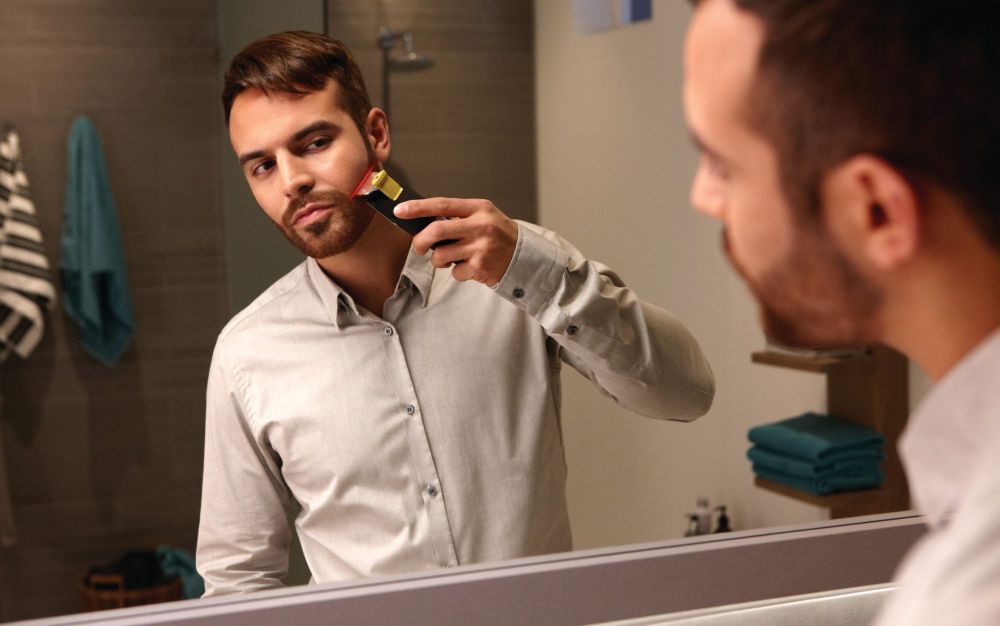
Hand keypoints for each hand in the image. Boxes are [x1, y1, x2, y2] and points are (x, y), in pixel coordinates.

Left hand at [395, 198, 518, 286]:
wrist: (525, 256)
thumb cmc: (499, 235)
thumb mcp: (483, 216)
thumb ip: (459, 217)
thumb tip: (425, 223)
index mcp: (478, 209)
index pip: (442, 205)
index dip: (418, 208)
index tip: (400, 210)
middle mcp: (480, 226)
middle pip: (437, 231)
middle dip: (420, 241)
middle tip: (419, 247)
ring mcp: (481, 247)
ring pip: (441, 255)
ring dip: (439, 261)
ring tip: (452, 259)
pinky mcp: (481, 267)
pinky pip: (455, 273)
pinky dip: (457, 273)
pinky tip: (471, 268)